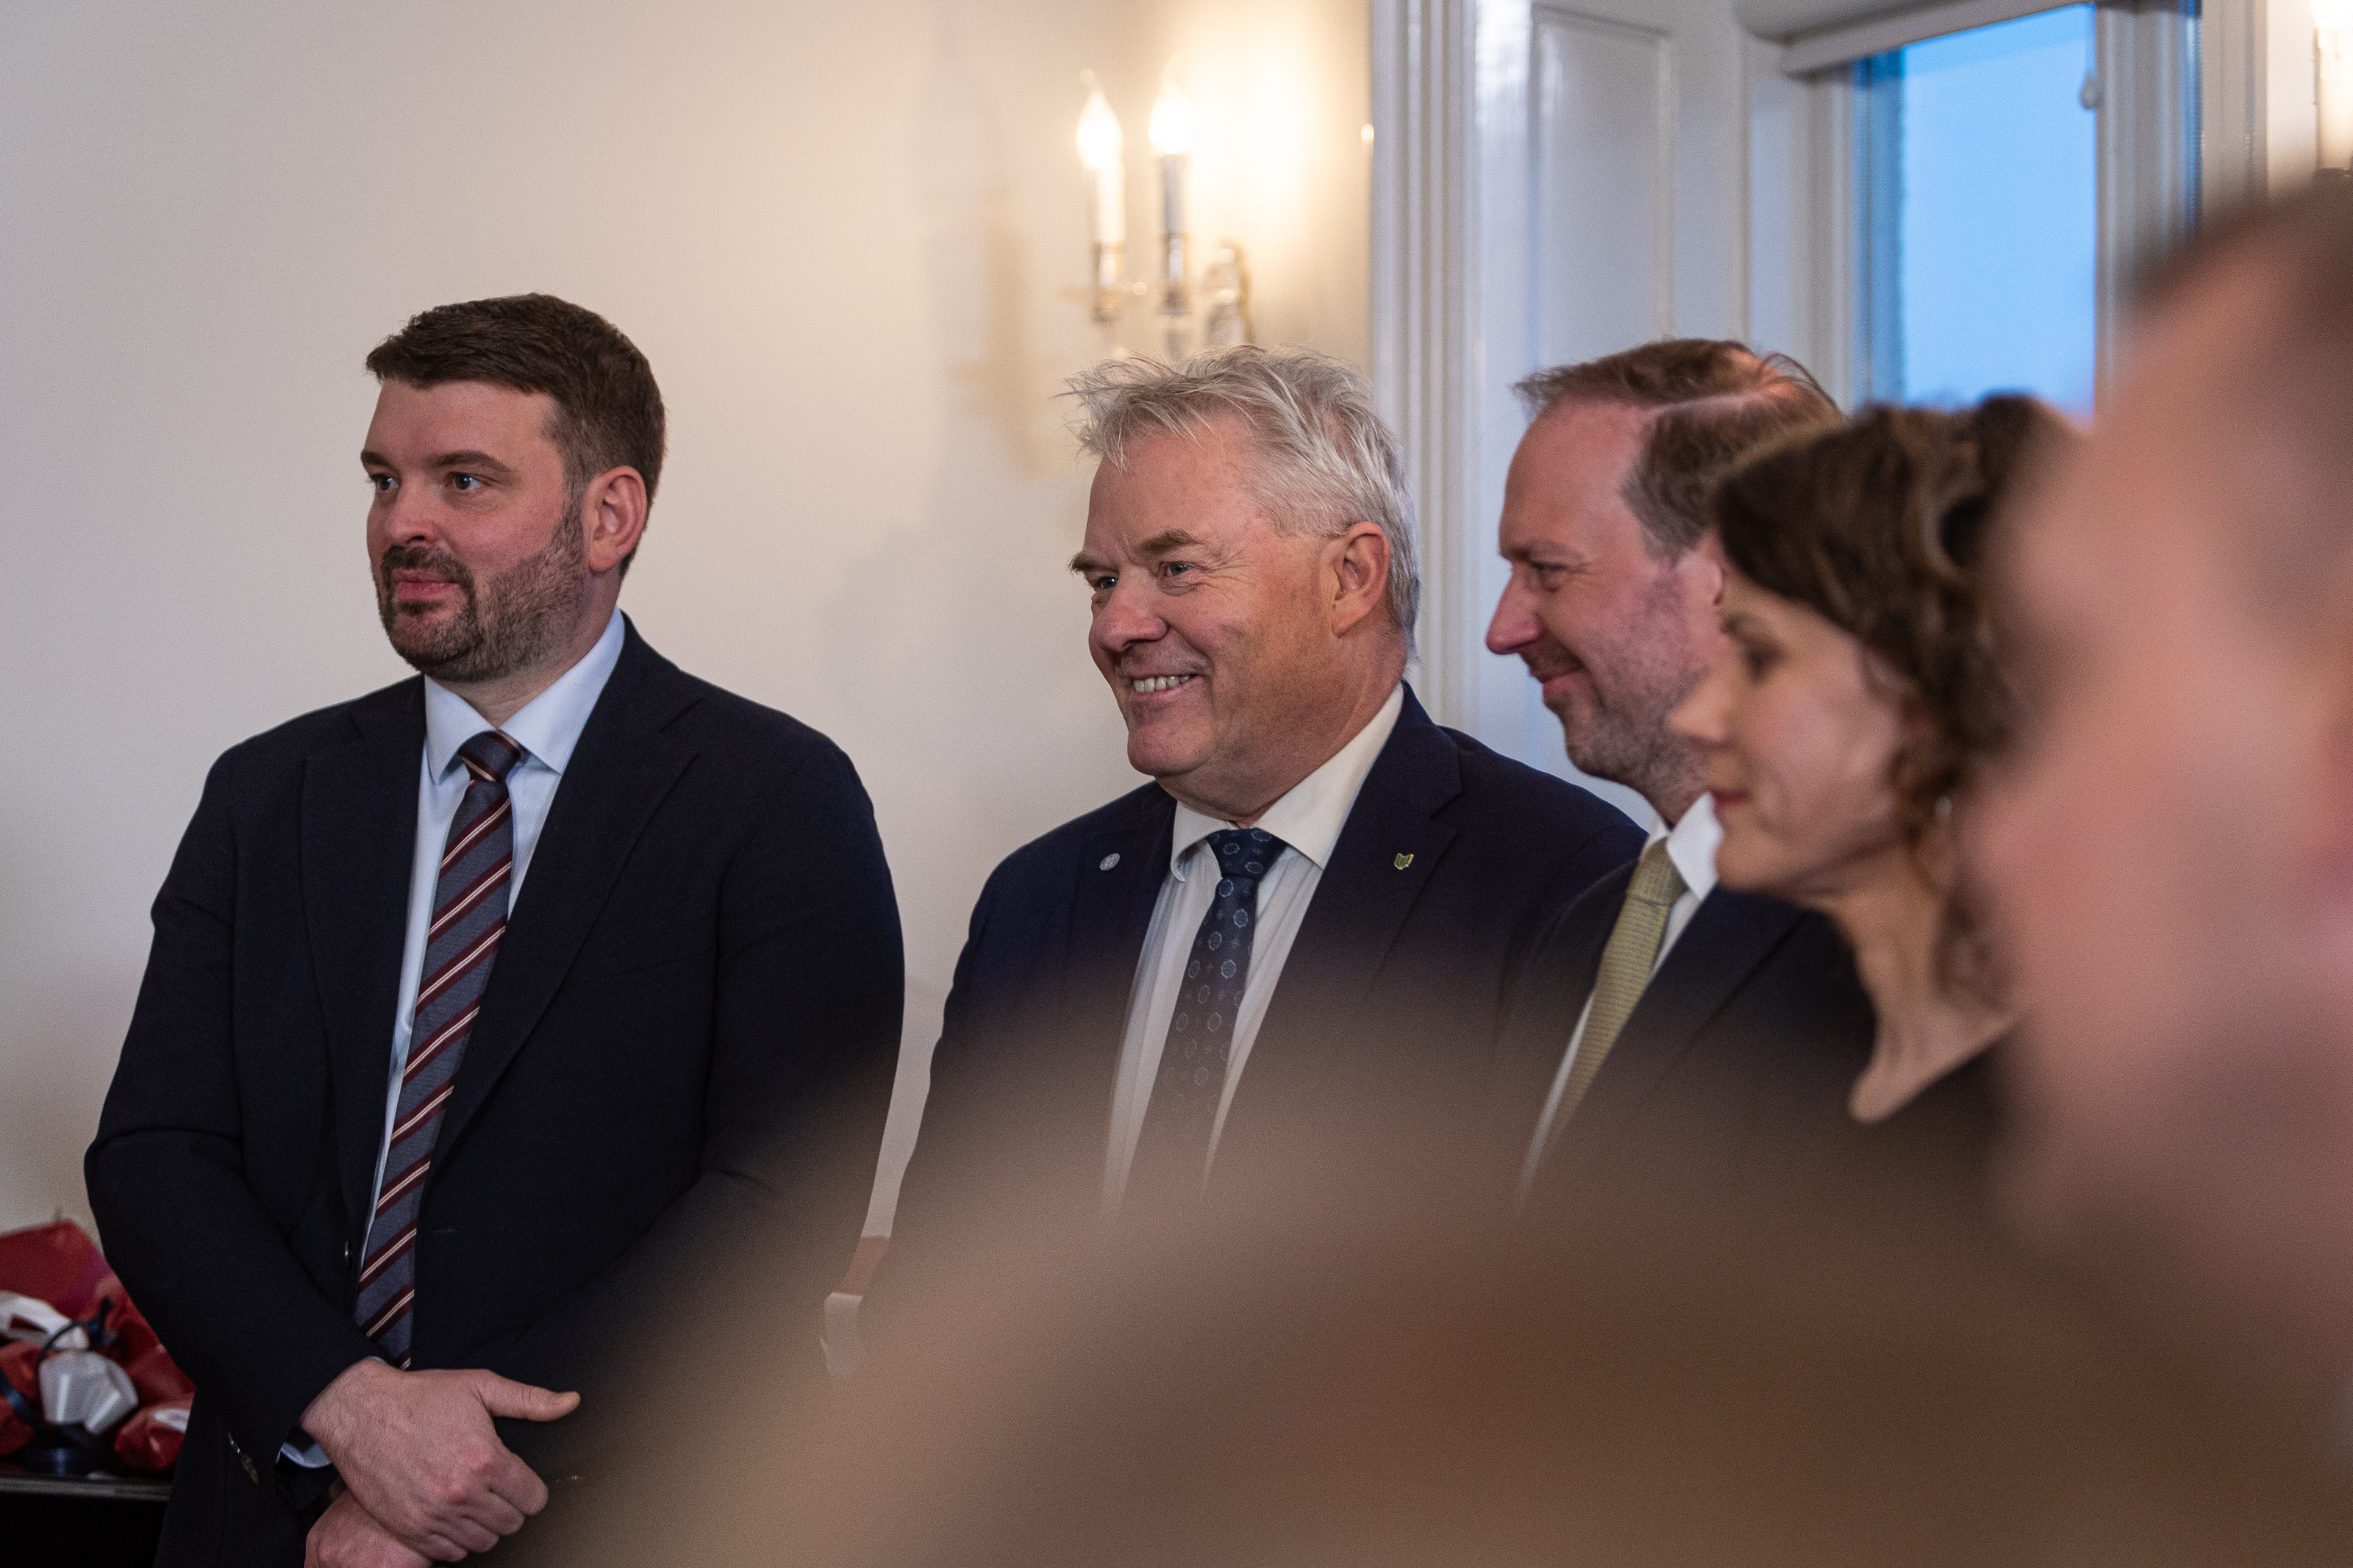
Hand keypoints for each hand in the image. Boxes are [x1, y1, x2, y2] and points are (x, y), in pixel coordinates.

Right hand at [300, 1358, 579, 1557]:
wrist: (361, 1412)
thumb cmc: (421, 1397)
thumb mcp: (480, 1386)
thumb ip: (530, 1400)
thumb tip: (571, 1403)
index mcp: (485, 1459)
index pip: (534, 1500)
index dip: (533, 1490)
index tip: (521, 1481)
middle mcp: (461, 1492)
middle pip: (512, 1524)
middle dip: (511, 1507)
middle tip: (498, 1489)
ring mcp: (433, 1515)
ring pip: (483, 1542)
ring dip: (485, 1525)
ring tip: (475, 1501)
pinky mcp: (409, 1528)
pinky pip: (449, 1554)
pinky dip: (456, 1540)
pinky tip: (452, 1515)